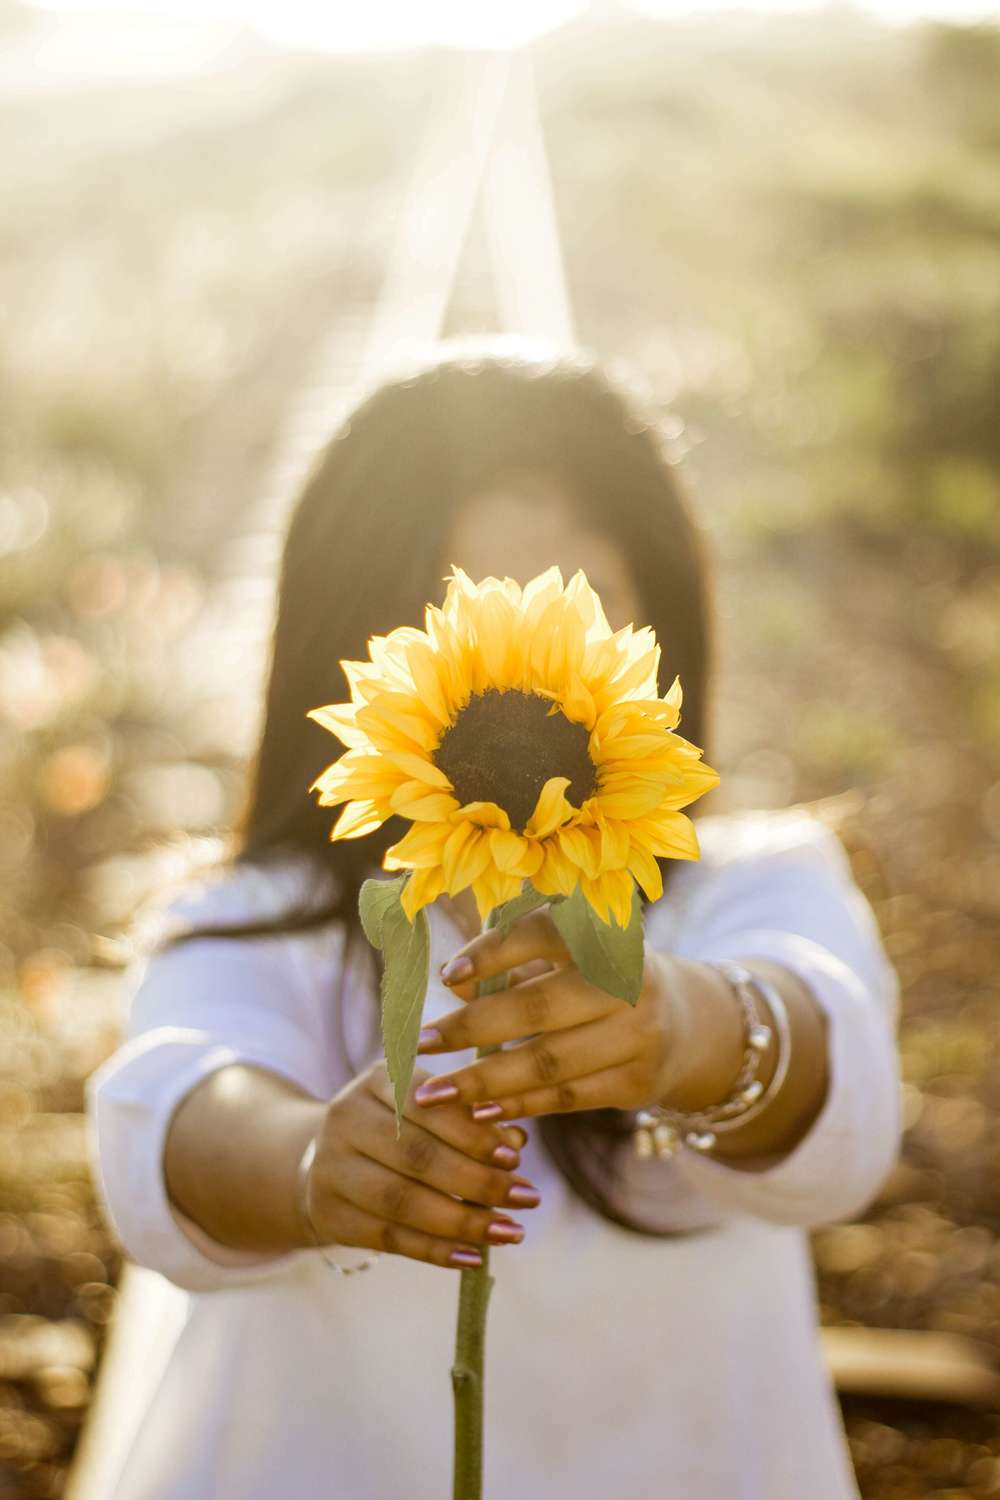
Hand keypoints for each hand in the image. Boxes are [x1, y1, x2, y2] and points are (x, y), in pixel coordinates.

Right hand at [305, 1058, 540, 1270]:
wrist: (328, 1160)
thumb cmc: (398, 1129)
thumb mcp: (428, 1111)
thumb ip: (472, 1121)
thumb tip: (515, 1142)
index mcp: (377, 1079)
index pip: (428, 1105)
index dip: (472, 1133)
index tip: (516, 1158)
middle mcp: (346, 1117)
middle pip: (418, 1155)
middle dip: (478, 1181)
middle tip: (527, 1198)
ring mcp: (330, 1166)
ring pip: (402, 1201)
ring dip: (463, 1221)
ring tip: (509, 1231)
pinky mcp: (329, 1213)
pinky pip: (389, 1238)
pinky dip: (435, 1251)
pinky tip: (473, 1256)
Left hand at [411, 908, 685, 1121]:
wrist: (684, 1021)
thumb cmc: (596, 979)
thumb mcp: (564, 957)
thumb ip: (511, 963)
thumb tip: (454, 984)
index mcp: (604, 934)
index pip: (542, 934)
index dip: (493, 952)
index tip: (445, 975)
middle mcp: (627, 982)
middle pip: (538, 1008)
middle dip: (472, 1028)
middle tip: (421, 1044)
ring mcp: (638, 1035)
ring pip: (549, 1062)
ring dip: (484, 1081)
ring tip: (433, 1094)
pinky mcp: (638, 1082)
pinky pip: (566, 1097)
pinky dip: (518, 1105)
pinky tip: (476, 1111)